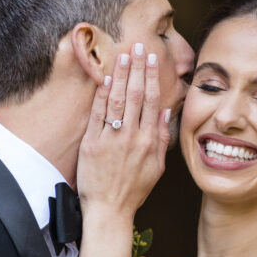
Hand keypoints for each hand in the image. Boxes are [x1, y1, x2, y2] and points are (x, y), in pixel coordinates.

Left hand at [77, 43, 169, 215]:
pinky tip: (104, 79)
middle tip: (137, 46)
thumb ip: (161, 137)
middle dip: (137, 68)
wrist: (109, 210)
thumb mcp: (157, 166)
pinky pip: (97, 115)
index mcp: (150, 141)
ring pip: (117, 100)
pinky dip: (101, 96)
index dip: (151, 76)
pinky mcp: (92, 144)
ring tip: (123, 55)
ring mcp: (111, 139)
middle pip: (136, 95)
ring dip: (120, 75)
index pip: (152, 100)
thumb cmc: (134, 189)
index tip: (151, 58)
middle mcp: (132, 137)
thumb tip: (164, 110)